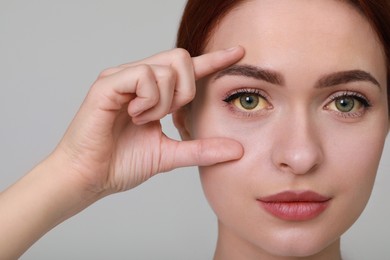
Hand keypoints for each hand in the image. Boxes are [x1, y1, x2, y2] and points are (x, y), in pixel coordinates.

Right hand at [55, 47, 244, 194]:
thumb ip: (201, 149)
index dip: (214, 60)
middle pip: (181, 58)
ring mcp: (122, 77)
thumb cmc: (121, 164)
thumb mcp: (169, 154)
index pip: (188, 69)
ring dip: (163, 102)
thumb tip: (237, 149)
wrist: (90, 178)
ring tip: (143, 120)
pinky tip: (134, 115)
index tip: (238, 53)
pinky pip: (144, 76)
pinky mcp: (108, 83)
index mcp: (153, 92)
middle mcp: (138, 79)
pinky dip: (148, 100)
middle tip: (168, 115)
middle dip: (185, 90)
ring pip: (165, 69)